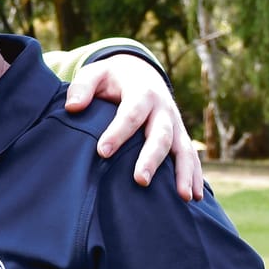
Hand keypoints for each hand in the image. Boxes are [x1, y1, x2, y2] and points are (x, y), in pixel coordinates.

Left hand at [65, 54, 202, 200]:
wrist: (140, 72)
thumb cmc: (112, 78)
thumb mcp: (95, 74)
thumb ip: (82, 87)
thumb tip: (73, 108)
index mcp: (141, 92)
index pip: (130, 113)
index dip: (117, 132)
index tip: (102, 152)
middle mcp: (162, 108)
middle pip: (160, 135)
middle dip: (151, 158)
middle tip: (140, 180)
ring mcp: (175, 123)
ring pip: (182, 148)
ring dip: (183, 172)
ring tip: (183, 196)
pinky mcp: (180, 136)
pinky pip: (190, 157)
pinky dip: (195, 175)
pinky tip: (195, 196)